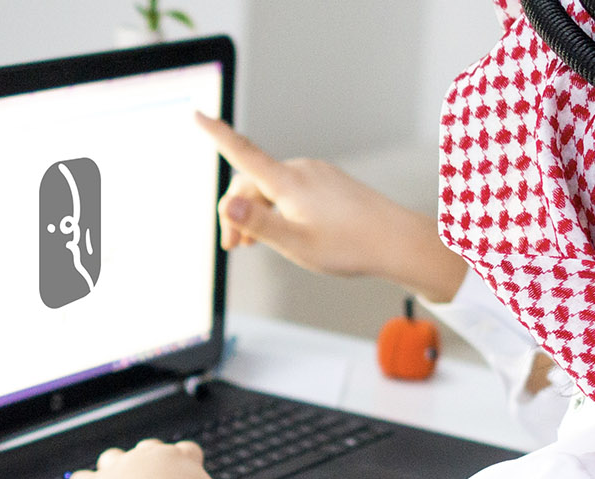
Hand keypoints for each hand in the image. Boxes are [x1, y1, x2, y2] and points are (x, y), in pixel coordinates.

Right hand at [194, 113, 467, 301]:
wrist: (397, 241)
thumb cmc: (348, 246)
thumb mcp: (295, 242)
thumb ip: (258, 224)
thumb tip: (225, 205)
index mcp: (288, 182)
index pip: (243, 153)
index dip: (217, 134)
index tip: (197, 115)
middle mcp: (301, 171)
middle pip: (253, 183)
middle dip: (236, 212)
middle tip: (234, 248)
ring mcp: (317, 174)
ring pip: (272, 188)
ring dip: (257, 213)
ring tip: (255, 246)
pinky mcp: (329, 182)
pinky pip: (292, 190)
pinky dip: (278, 208)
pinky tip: (286, 231)